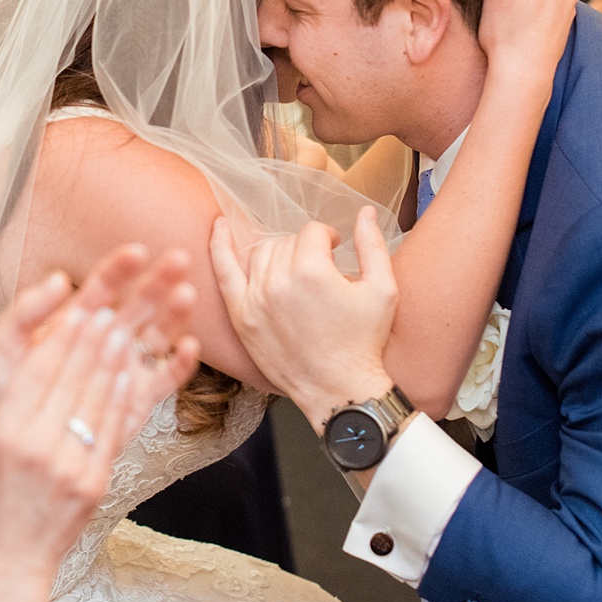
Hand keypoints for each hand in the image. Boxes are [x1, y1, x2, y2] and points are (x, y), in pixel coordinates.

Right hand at [0, 248, 200, 576]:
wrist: (3, 569)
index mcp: (2, 437)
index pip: (38, 373)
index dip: (61, 338)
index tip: (76, 310)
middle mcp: (40, 448)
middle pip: (73, 379)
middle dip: (91, 340)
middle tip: (106, 308)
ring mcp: (71, 467)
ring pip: (97, 400)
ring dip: (112, 361)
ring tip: (122, 330)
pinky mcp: (94, 483)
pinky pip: (112, 431)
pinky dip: (121, 398)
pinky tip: (127, 374)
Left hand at [211, 208, 397, 424]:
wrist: (339, 390)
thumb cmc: (364, 342)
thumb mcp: (383, 290)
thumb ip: (373, 245)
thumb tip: (365, 211)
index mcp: (312, 271)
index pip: (313, 233)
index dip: (328, 237)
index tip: (336, 249)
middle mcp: (278, 282)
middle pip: (287, 241)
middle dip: (306, 248)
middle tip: (319, 267)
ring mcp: (255, 300)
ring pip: (261, 252)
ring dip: (279, 252)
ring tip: (294, 266)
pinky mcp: (242, 317)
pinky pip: (224, 272)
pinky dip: (219, 245)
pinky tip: (218, 225)